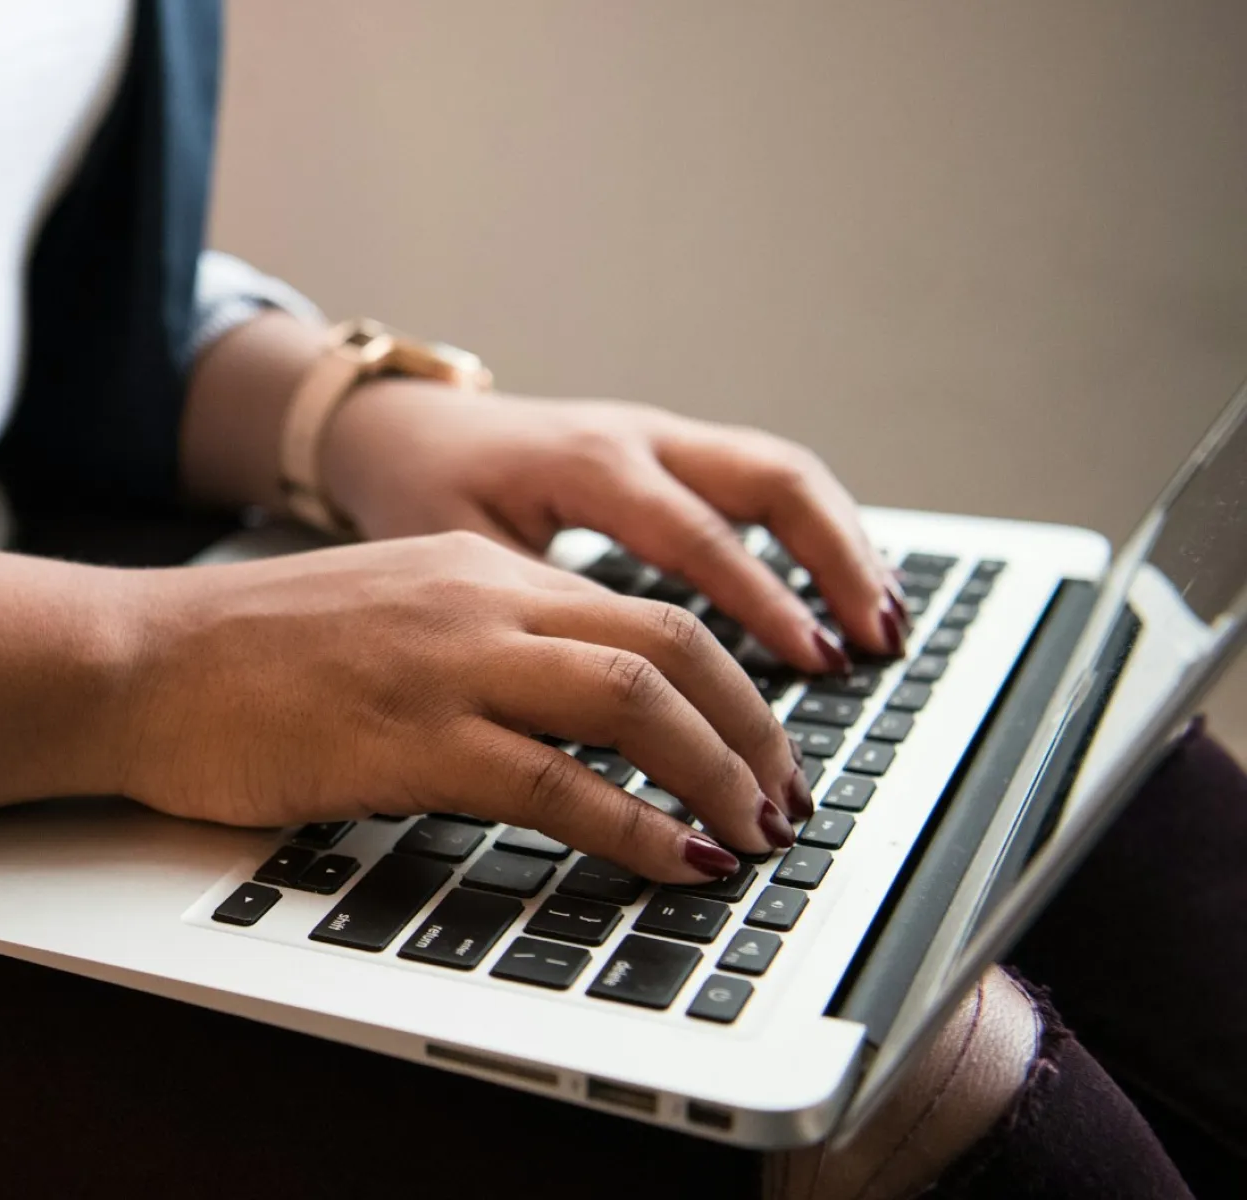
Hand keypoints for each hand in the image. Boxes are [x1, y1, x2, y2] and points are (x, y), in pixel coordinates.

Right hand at [118, 532, 810, 881]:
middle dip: (753, 727)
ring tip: (754, 832)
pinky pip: (556, 782)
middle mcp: (481, 600)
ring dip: (716, 773)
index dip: (728, 683)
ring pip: (633, 700)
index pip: (646, 611)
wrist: (140, 660)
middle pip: (670, 644)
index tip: (761, 743)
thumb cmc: (252, 652)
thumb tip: (576, 711)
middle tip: (786, 796)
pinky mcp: (407, 738)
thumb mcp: (392, 615)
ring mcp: (447, 665)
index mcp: (482, 569)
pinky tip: (676, 861)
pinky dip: (635, 827)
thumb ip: (485, 643)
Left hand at [320, 382, 908, 671]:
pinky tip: (838, 590)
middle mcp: (638, 439)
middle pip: (772, 479)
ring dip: (840, 544)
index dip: (763, 601)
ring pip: (780, 473)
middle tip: (878, 642)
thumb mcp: (461, 558)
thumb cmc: (424, 494)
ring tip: (884, 623)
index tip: (813, 662)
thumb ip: (535, 619)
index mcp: (589, 465)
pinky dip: (810, 534)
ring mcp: (660, 437)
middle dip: (836, 561)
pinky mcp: (668, 451)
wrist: (403, 429)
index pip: (700, 535)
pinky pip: (759, 481)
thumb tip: (606, 708)